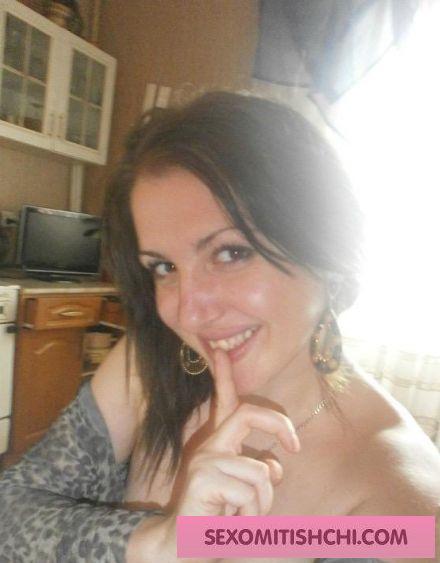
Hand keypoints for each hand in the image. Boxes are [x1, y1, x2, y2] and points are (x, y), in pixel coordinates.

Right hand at [174, 349, 299, 516]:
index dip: (224, 375)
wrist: (181, 546)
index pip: (224, 402)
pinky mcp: (204, 477)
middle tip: (296, 445)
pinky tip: (230, 522)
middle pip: (247, 414)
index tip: (220, 351)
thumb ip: (258, 472)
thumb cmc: (216, 518)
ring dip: (262, 502)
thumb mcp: (243, 491)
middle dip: (278, 422)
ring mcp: (206, 460)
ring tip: (242, 516)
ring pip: (260, 471)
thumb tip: (275, 466)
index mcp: (218, 445)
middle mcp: (210, 446)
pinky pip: (250, 492)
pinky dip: (250, 514)